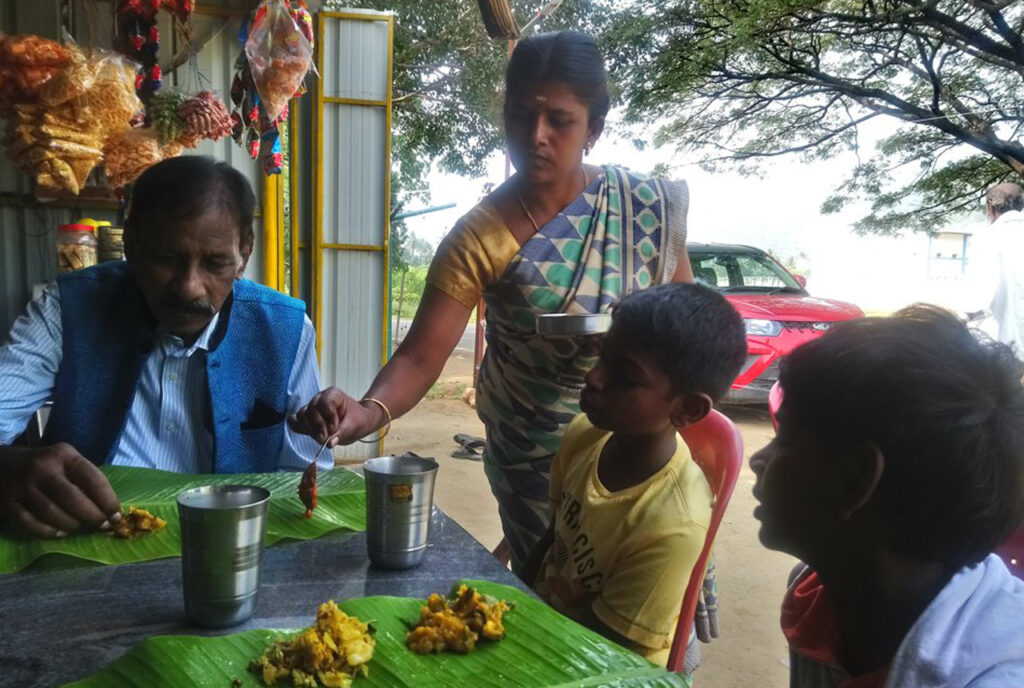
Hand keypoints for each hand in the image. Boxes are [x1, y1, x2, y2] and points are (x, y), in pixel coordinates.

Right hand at [0, 443, 121, 538]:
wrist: (2, 464)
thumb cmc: (46, 466)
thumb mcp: (66, 461)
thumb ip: (85, 480)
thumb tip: (111, 510)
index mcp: (64, 455)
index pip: (92, 479)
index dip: (108, 500)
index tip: (117, 516)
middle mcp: (42, 467)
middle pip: (72, 498)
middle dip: (92, 516)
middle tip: (102, 526)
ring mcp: (23, 485)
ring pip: (51, 512)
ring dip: (71, 525)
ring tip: (80, 528)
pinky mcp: (8, 502)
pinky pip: (30, 523)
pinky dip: (48, 531)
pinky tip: (59, 532)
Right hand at [288, 387, 383, 445]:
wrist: (357, 422)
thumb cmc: (357, 420)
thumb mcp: (354, 426)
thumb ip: (341, 433)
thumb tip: (329, 443)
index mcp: (333, 394)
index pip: (324, 403)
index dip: (328, 417)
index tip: (334, 429)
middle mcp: (320, 398)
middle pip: (311, 409)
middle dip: (318, 426)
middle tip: (325, 439)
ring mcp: (312, 408)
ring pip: (302, 415)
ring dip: (310, 429)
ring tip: (321, 439)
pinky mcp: (308, 419)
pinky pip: (296, 421)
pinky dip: (300, 428)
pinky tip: (309, 434)